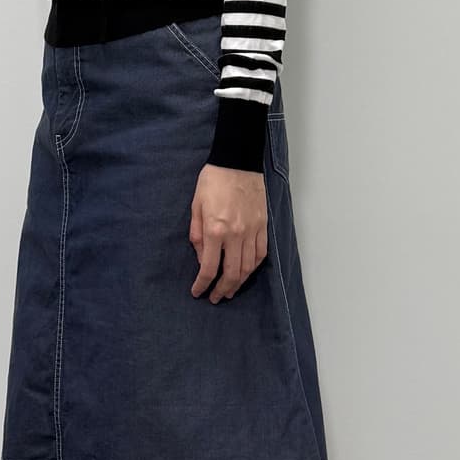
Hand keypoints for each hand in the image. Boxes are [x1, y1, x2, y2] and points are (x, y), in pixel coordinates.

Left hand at [189, 163, 267, 302]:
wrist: (237, 162)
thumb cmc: (213, 181)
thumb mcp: (196, 206)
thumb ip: (197, 235)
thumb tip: (202, 259)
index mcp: (215, 230)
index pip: (209, 268)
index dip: (202, 285)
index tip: (198, 292)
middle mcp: (235, 234)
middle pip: (232, 273)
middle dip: (222, 290)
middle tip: (216, 298)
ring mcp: (252, 231)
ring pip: (249, 267)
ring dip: (239, 282)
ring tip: (230, 290)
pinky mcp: (263, 226)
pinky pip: (261, 253)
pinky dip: (254, 266)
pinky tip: (246, 271)